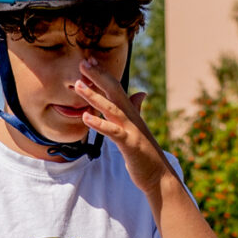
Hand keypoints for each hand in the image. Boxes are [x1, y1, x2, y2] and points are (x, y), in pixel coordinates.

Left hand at [71, 59, 174, 201]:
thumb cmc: (145, 153)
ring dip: (94, 96)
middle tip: (83, 62)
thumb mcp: (138, 128)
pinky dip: (99, 124)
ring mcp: (131, 130)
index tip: (89, 61)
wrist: (159, 175)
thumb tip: (141, 94)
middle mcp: (131, 117)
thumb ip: (136, 110)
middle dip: (98, 76)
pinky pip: (113, 132)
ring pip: (111, 108)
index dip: (102, 74)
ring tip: (78, 85)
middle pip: (114, 91)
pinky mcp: (130, 144)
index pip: (115, 88)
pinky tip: (85, 117)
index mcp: (131, 113)